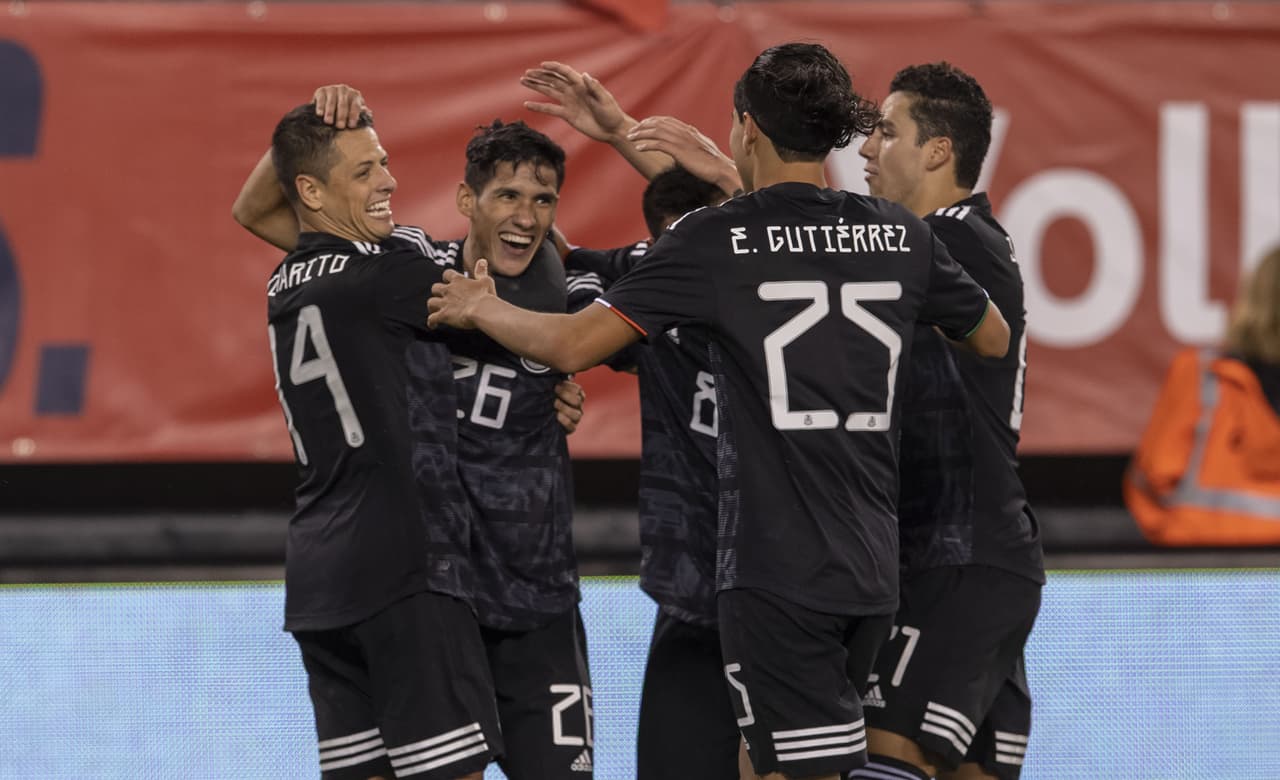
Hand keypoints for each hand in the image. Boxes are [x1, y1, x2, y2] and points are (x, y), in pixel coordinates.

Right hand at [312, 84, 370, 129]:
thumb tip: (368, 113)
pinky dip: (320, 107)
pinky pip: (321, 99)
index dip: (354, 116)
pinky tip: (320, 114)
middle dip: (342, 116)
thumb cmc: (347, 112)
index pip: (355, 106)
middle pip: (343, 104)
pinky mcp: (321, 90)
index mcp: (355, 95)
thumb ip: (362, 114)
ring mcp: (332, 89)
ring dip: (330, 113)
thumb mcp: (355, 113)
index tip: (351, 126)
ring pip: (332, 102)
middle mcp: (344, 89)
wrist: (329, 105)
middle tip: (340, 126)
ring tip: (328, 122)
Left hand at [428, 259, 497, 328]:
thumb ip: (481, 271)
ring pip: (431, 303)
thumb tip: (481, 261)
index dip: (447, 278)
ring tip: (435, 311)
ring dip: (432, 307)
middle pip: (435, 288)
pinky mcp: (443, 315)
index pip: (447, 274)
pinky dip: (431, 322)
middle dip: (437, 292)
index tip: (449, 281)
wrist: (482, 310)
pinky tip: (433, 325)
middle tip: (441, 297)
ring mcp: (444, 303)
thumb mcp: (486, 281)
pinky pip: (432, 319)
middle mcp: (448, 290)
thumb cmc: (486, 296)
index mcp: (458, 281)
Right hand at [521, 62, 628, 142]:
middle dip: (539, 75)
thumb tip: (584, 75)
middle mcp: (573, 91)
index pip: (564, 72)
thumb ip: (595, 88)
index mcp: (582, 84)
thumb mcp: (605, 100)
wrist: (612, 130)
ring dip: (536, 86)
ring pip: (549, 91)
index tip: (541, 65)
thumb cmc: (612, 113)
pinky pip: (550, 109)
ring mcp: (569, 102)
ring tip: (523, 81)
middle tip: (526, 73)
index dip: (553, 67)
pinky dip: (538, 107)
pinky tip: (527, 104)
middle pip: (553, 80)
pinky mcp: (567, 114)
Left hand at [554, 379, 585, 433]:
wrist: (543, 417)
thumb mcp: (553, 391)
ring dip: (564, 408)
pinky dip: (565, 421)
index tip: (556, 384)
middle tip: (555, 392)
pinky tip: (557, 416)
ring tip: (554, 404)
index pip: (578, 390)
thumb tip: (555, 376)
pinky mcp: (571, 428)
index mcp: (576, 396)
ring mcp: (576, 418)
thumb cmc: (549, 400)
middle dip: (565, 395)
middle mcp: (578, 407)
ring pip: (576, 414)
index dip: (568, 386)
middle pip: (577, 401)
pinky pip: (572, 426)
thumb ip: (556, 384)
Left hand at [627, 116, 741, 194]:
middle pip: (658, 124)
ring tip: (631, 138)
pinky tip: (638, 148)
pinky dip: (646, 145)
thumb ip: (693, 141)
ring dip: (641, 134)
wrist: (721, 169)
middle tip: (632, 131)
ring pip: (656, 132)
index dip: (652, 121)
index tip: (642, 125)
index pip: (667, 120)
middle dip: (643, 126)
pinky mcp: (679, 151)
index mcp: (689, 130)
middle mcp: (684, 132)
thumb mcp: (702, 147)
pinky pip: (658, 145)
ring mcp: (681, 140)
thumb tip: (688, 139)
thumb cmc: (713, 162)